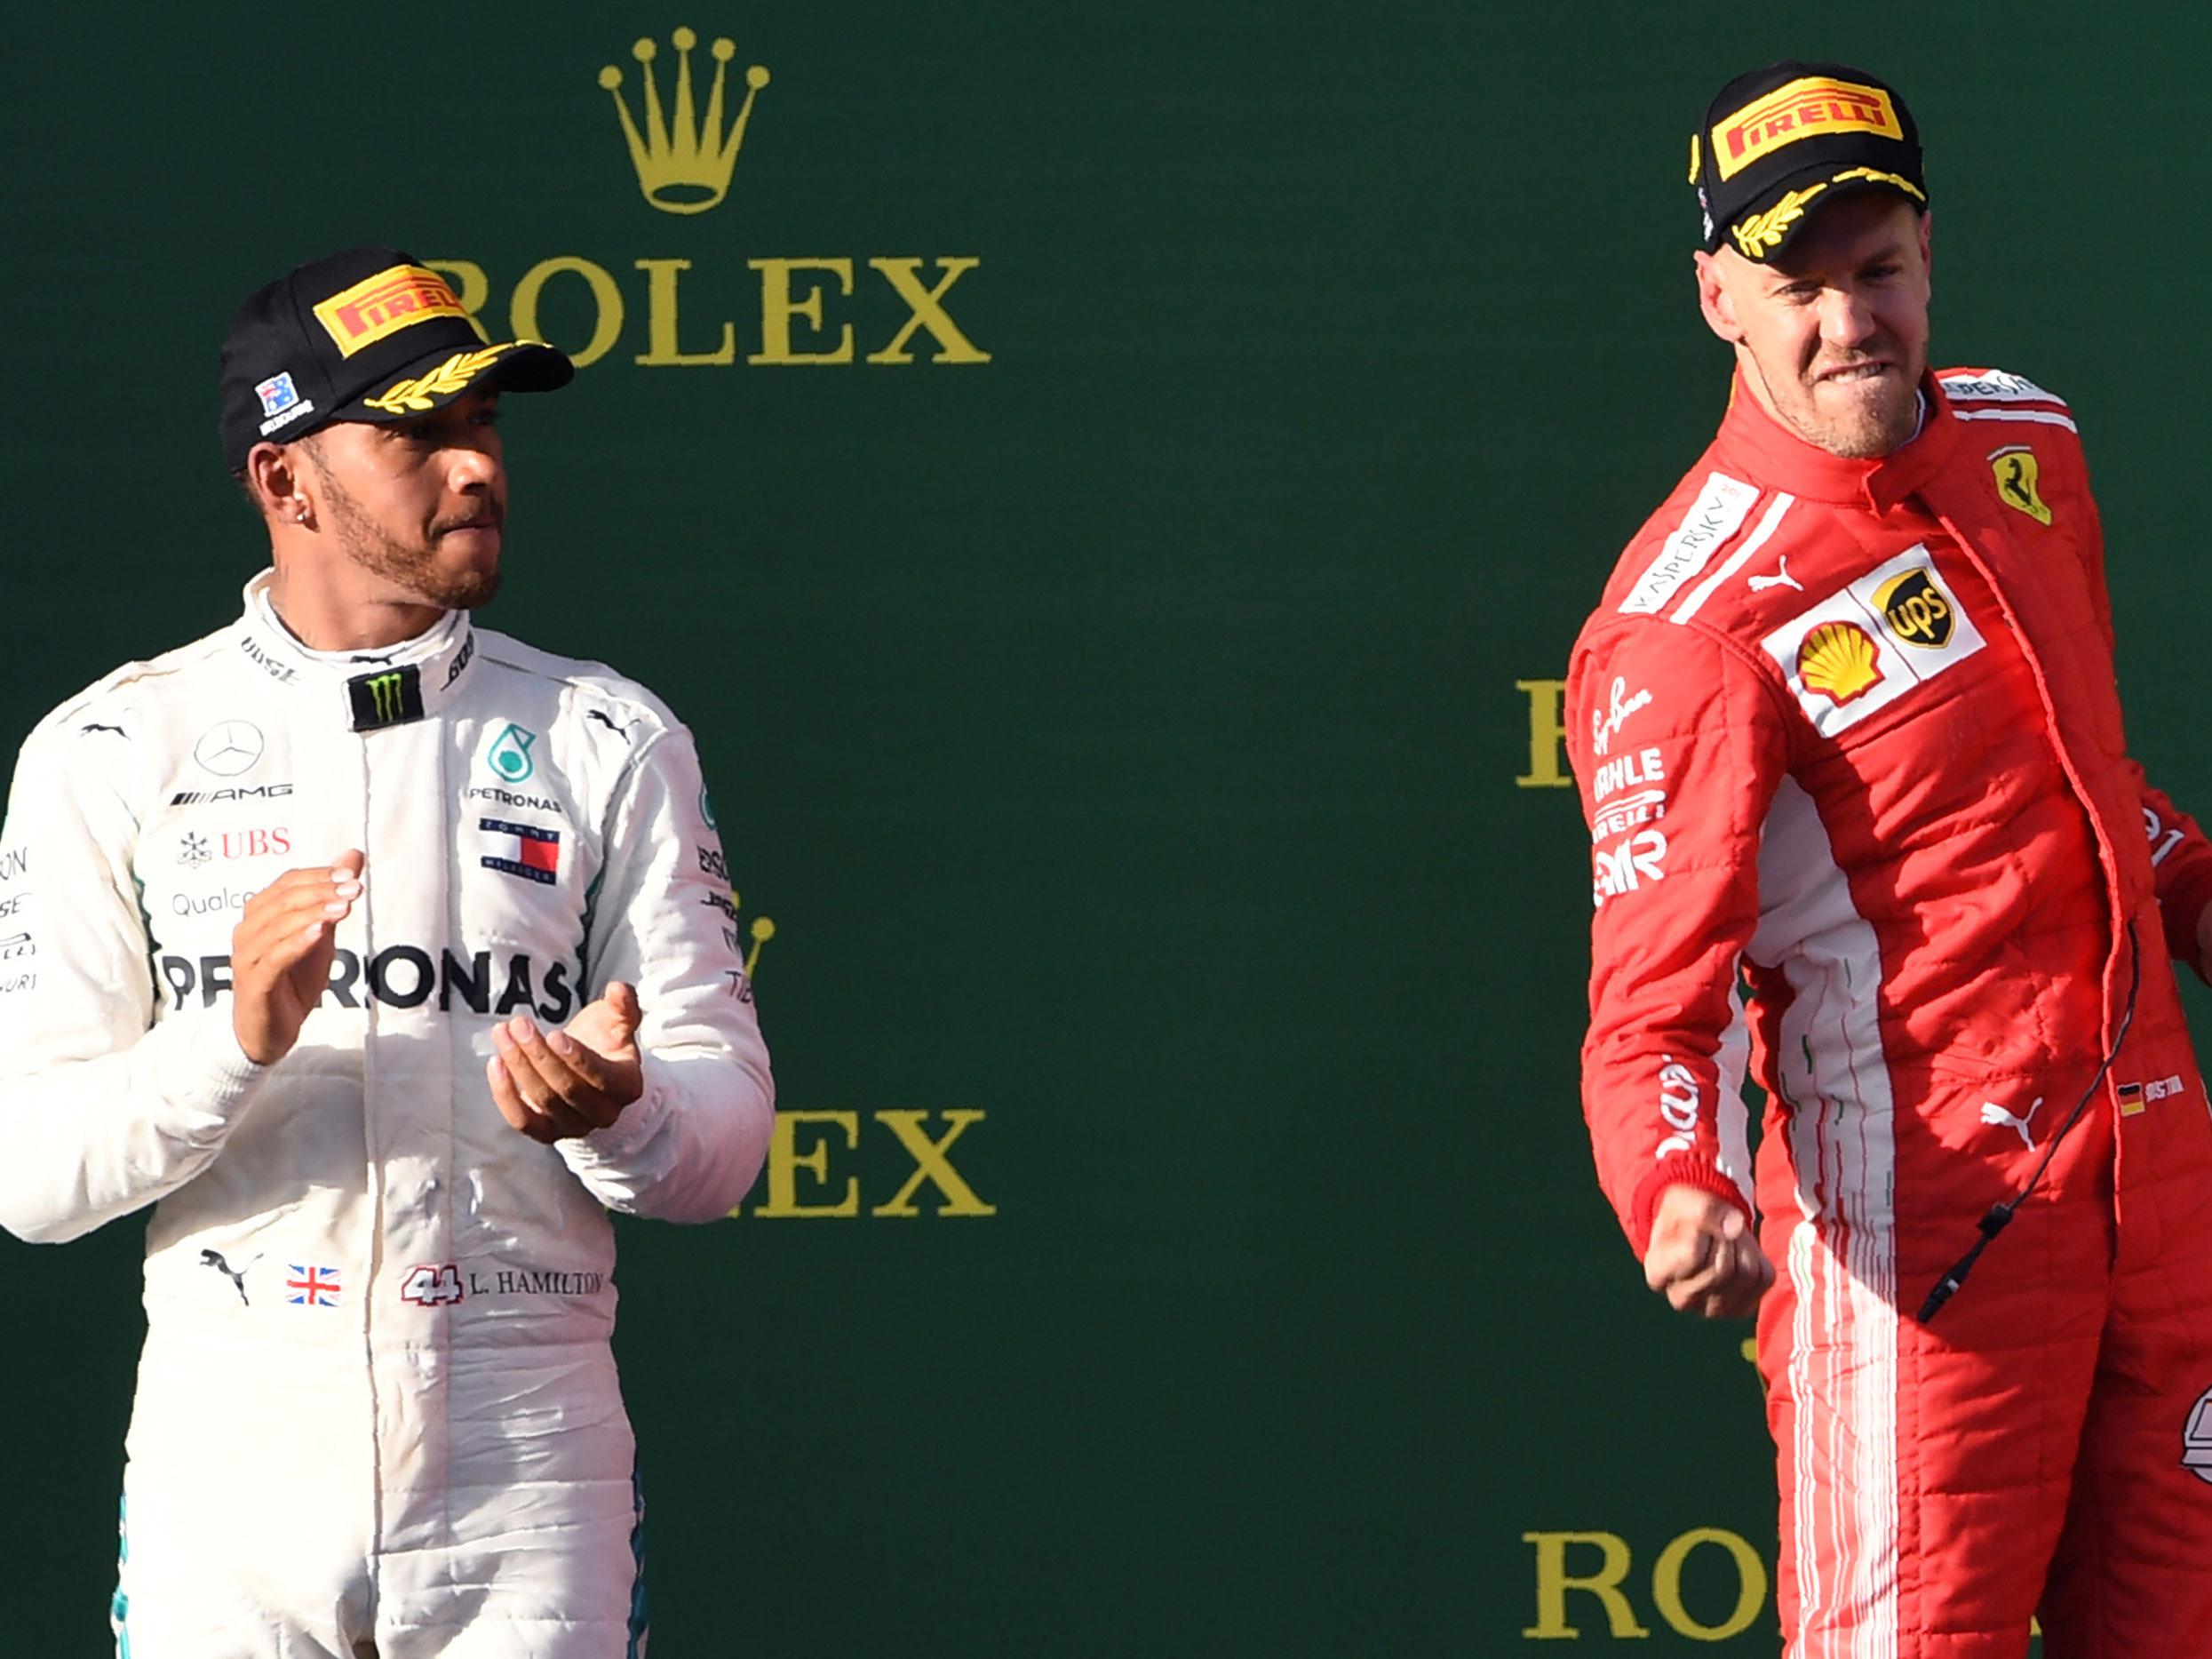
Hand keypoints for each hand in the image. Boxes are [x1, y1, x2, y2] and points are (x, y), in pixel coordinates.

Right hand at [230, 850, 363, 1064]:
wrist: (272, 1032)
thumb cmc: (293, 980)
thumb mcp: (321, 933)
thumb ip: (333, 897)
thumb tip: (353, 856)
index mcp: (260, 915)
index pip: (287, 883)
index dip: (319, 875)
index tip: (352, 873)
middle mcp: (248, 932)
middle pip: (283, 901)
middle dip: (321, 891)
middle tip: (354, 888)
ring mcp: (247, 958)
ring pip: (278, 927)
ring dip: (313, 913)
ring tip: (343, 907)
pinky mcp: (254, 984)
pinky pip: (275, 958)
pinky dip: (297, 942)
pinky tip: (319, 932)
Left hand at [487, 981, 644, 1143]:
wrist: (584, 1068)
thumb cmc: (602, 1040)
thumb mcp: (615, 1020)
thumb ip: (621, 1005)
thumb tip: (618, 988)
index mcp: (627, 1087)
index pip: (602, 1078)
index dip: (577, 1059)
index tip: (553, 1034)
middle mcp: (605, 1114)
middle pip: (567, 1090)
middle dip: (539, 1055)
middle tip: (518, 1024)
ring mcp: (575, 1127)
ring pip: (543, 1102)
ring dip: (518, 1066)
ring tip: (502, 1034)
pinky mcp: (546, 1133)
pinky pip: (522, 1121)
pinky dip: (504, 1094)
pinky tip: (495, 1063)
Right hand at [1643, 1185, 1772, 1318]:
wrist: (1695, 1230)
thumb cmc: (1683, 1217)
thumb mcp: (1684, 1202)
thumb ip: (1705, 1209)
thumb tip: (1735, 1226)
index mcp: (1657, 1275)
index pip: (1693, 1255)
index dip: (1701, 1230)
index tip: (1693, 1224)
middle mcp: (1681, 1300)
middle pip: (1723, 1269)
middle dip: (1725, 1238)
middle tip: (1714, 1229)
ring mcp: (1712, 1309)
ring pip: (1746, 1274)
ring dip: (1743, 1245)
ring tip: (1726, 1238)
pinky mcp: (1740, 1308)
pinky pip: (1764, 1278)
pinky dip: (1758, 1256)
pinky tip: (1739, 1252)